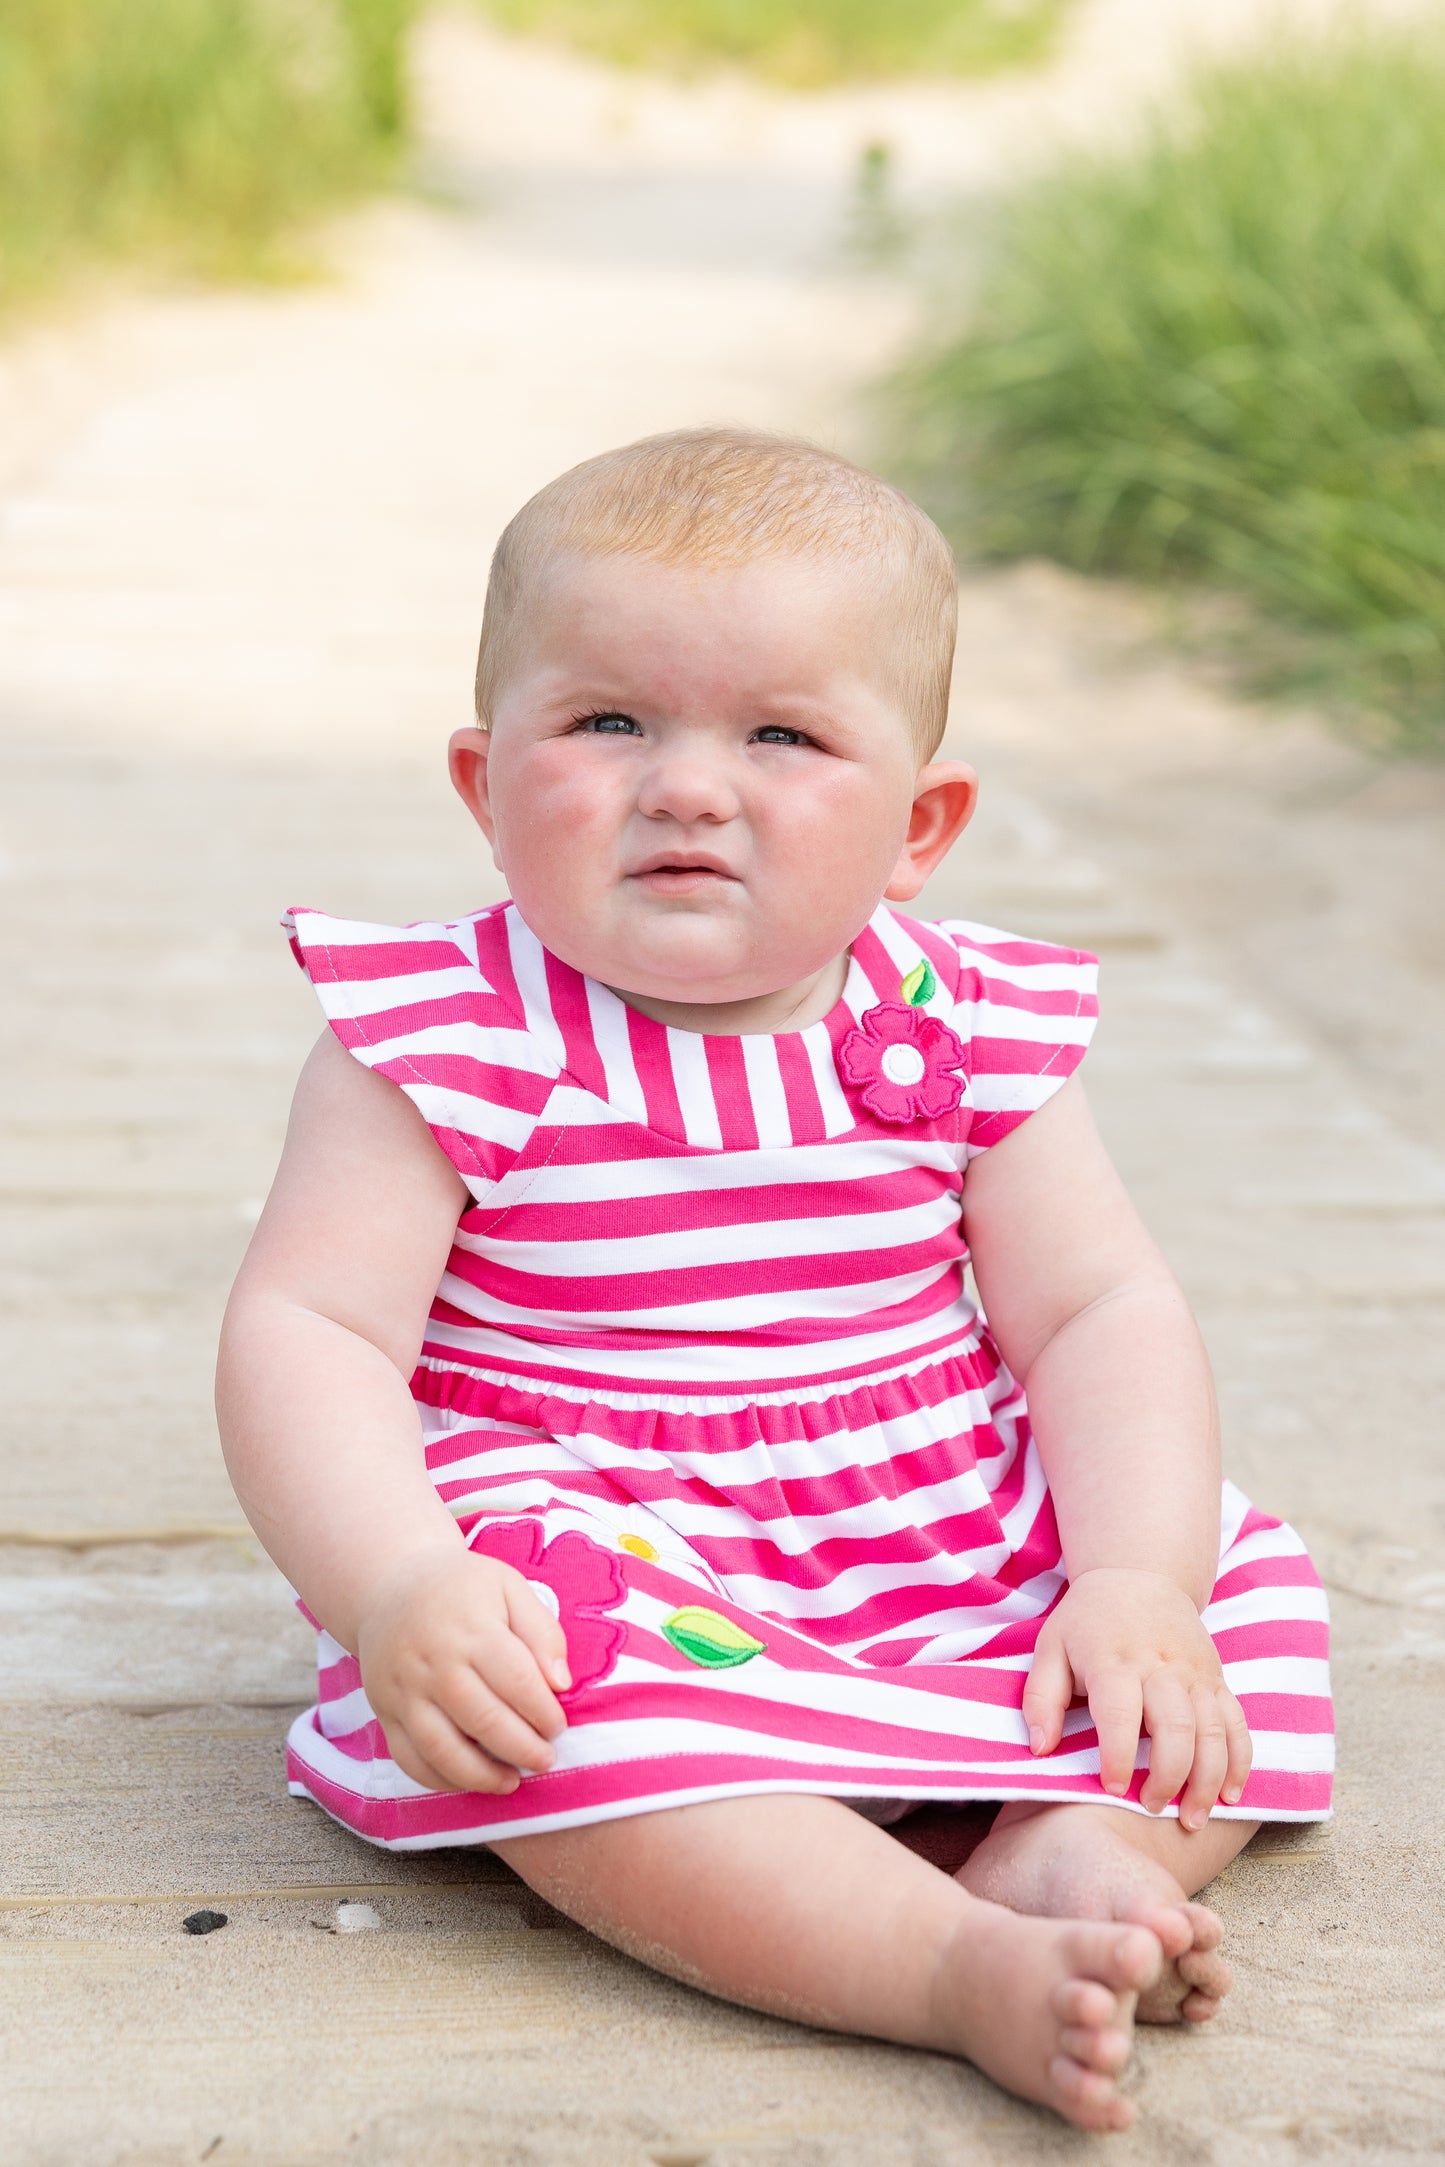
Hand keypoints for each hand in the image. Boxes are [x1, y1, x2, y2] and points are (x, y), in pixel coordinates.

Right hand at [356, 1544, 571, 1793]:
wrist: (389, 1587)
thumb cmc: (463, 1590)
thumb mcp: (509, 1587)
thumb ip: (542, 1631)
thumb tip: (562, 1683)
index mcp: (470, 1627)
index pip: (516, 1680)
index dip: (543, 1711)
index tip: (558, 1726)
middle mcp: (432, 1662)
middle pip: (482, 1719)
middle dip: (521, 1748)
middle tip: (545, 1759)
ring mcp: (403, 1690)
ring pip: (442, 1749)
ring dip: (481, 1775)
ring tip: (512, 1782)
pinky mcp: (383, 1712)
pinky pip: (409, 1759)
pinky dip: (440, 1780)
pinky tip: (470, 1780)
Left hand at [1023, 1568, 1251, 1828]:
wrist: (1140, 1577)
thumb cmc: (1087, 1622)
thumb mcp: (1051, 1647)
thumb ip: (1041, 1698)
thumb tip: (1040, 1748)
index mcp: (1114, 1658)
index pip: (1121, 1711)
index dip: (1119, 1753)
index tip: (1113, 1788)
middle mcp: (1161, 1665)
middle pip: (1176, 1725)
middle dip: (1168, 1775)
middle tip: (1149, 1808)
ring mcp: (1195, 1673)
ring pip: (1213, 1730)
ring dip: (1207, 1780)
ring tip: (1191, 1820)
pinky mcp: (1216, 1679)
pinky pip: (1236, 1724)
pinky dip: (1239, 1762)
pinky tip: (1229, 1797)